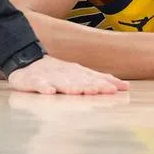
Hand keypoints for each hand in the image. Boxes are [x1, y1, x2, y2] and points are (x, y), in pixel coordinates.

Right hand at [7, 55, 128, 94]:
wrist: (28, 61)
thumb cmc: (58, 72)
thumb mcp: (80, 74)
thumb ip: (101, 80)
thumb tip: (126, 86)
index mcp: (77, 73)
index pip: (92, 78)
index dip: (104, 83)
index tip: (116, 89)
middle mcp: (65, 74)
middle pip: (79, 80)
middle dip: (90, 86)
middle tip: (100, 91)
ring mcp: (49, 77)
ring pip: (60, 82)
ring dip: (69, 86)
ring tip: (77, 92)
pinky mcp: (33, 80)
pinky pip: (38, 84)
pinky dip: (44, 87)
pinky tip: (49, 92)